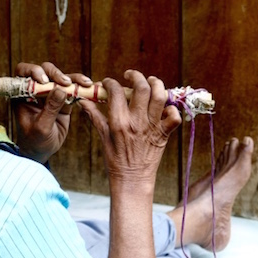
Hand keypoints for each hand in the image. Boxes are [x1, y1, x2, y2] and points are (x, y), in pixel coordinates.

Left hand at [12, 61, 91, 163]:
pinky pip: (73, 89)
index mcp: (22, 94)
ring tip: (85, 83)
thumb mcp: (41, 127)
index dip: (33, 70)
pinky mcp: (63, 100)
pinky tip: (90, 87)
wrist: (43, 151)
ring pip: (61, 78)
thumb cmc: (35, 141)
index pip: (23, 72)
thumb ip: (50, 109)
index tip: (44, 80)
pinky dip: (81, 87)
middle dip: (56, 73)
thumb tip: (60, 90)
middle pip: (45, 71)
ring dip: (73, 78)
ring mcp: (50, 94)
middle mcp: (36, 90)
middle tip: (65, 82)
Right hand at [79, 70, 182, 190]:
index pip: (116, 92)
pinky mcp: (164, 134)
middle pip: (142, 88)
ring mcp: (152, 127)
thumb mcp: (103, 137)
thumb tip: (83, 101)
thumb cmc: (115, 160)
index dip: (111, 82)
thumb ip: (95, 116)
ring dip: (157, 85)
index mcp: (119, 122)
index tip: (109, 83)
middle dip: (136, 76)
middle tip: (131, 76)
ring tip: (151, 82)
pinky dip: (172, 110)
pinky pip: (174, 117)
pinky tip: (164, 108)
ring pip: (160, 97)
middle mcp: (137, 122)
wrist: (132, 180)